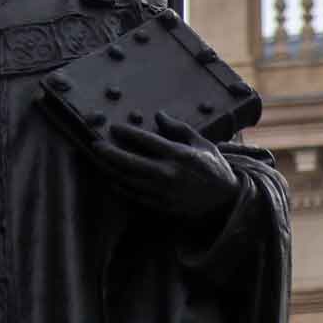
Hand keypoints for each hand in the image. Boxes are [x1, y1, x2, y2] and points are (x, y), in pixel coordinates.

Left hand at [90, 112, 238, 219]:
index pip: (146, 141)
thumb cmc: (214, 168)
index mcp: (179, 156)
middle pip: (131, 163)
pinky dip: (121, 187)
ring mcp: (163, 193)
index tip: (114, 127)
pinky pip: (135, 196)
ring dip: (111, 170)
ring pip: (129, 181)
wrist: (227, 202)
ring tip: (98, 160)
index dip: (127, 133)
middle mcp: (168, 174)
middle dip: (110, 153)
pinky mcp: (161, 207)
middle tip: (95, 145)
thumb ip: (178, 128)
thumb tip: (158, 115)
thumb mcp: (201, 143)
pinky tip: (111, 179)